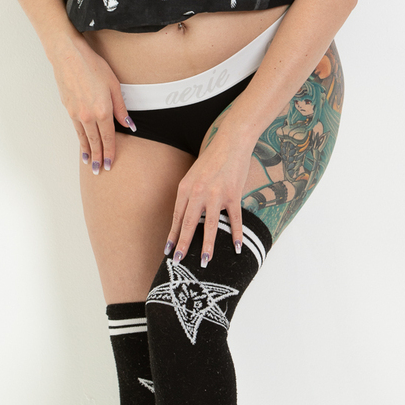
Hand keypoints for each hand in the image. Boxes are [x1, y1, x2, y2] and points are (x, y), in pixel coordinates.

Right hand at [50, 36, 133, 173]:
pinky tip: (82, 145)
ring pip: (83, 138)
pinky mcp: (68, 109)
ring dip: (87, 152)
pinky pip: (76, 129)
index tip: (111, 164)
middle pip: (95, 142)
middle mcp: (88, 116)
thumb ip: (121, 108)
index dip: (110, 152)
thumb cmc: (93, 66)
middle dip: (98, 158)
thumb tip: (130, 125)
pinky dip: (80, 140)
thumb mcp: (114, 85)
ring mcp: (76, 113)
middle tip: (99, 171)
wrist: (68, 56)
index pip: (108, 138)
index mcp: (102, 110)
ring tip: (89, 164)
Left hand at [164, 119, 254, 267]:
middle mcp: (198, 192)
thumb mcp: (193, 175)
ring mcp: (217, 194)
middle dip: (183, 245)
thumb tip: (186, 218)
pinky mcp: (233, 195)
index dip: (172, 235)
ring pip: (210, 225)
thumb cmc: (211, 159)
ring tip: (205, 261)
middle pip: (189, 224)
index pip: (177, 217)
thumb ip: (189, 195)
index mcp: (185, 188)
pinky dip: (236, 235)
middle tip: (178, 261)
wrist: (231, 142)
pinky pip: (235, 219)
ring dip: (208, 245)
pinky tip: (236, 248)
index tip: (168, 251)